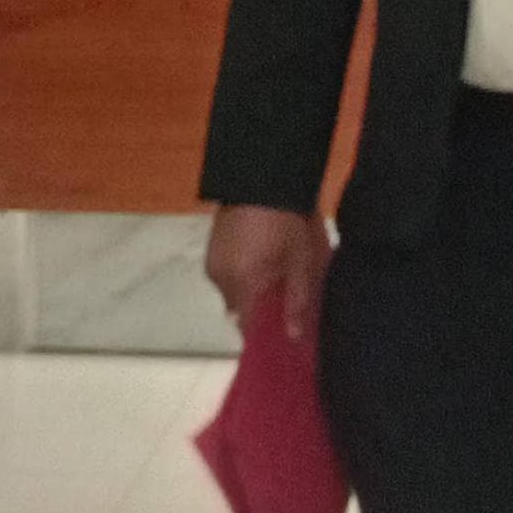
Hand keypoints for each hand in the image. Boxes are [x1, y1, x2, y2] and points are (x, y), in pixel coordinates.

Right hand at [205, 205, 330, 341]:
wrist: (262, 175)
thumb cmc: (286, 220)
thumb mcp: (300, 261)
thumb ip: (297, 300)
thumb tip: (293, 336)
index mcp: (241, 284)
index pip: (247, 327)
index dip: (264, 333)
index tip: (281, 332)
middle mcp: (219, 278)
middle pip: (239, 308)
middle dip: (259, 306)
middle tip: (285, 294)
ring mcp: (212, 260)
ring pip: (232, 289)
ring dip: (251, 286)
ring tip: (275, 269)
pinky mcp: (212, 245)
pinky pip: (227, 271)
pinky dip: (242, 271)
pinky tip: (261, 256)